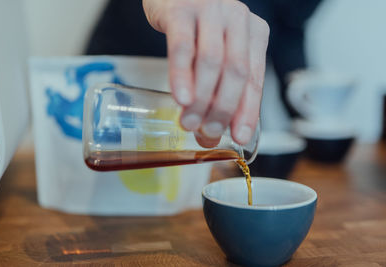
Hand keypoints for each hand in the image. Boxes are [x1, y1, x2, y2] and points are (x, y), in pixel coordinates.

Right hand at [143, 0, 268, 145]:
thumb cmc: (198, 27)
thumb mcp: (217, 52)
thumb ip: (216, 88)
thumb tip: (208, 135)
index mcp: (254, 32)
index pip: (255, 78)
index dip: (248, 111)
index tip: (240, 137)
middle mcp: (237, 18)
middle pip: (236, 72)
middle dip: (223, 109)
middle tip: (209, 133)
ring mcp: (210, 11)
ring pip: (212, 62)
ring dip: (202, 98)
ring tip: (190, 123)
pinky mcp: (180, 9)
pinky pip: (183, 47)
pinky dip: (182, 76)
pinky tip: (181, 98)